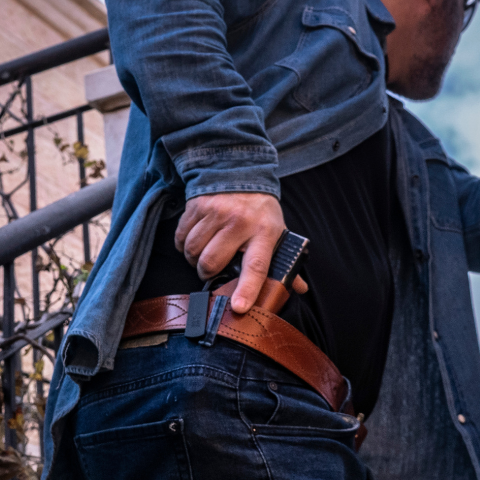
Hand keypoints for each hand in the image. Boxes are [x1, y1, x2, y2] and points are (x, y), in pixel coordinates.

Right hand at [175, 191, 287, 314]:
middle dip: (206, 273)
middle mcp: (240, 221)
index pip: (256, 265)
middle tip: (211, 269)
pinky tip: (194, 238)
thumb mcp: (276, 231)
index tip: (239, 307)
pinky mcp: (197, 205)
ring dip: (193, 259)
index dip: (247, 289)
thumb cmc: (259, 211)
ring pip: (192, 251)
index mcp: (264, 232)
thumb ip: (284, 260)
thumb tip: (299, 288)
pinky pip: (180, 237)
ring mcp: (216, 212)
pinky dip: (182, 244)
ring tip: (203, 252)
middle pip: (212, 262)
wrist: (240, 172)